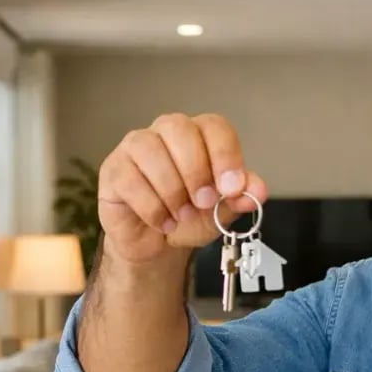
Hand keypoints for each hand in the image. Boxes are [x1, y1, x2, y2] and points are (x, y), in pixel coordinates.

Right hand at [97, 113, 268, 263]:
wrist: (158, 244)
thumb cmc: (190, 217)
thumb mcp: (222, 210)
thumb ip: (240, 198)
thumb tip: (257, 191)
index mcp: (199, 136)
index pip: (214, 127)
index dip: (225, 155)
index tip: (232, 188)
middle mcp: (166, 132)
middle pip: (180, 130)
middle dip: (196, 171)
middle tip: (204, 202)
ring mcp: (135, 147)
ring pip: (151, 152)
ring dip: (172, 191)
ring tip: (182, 216)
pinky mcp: (113, 170)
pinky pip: (130, 180)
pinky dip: (152, 208)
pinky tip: (162, 222)